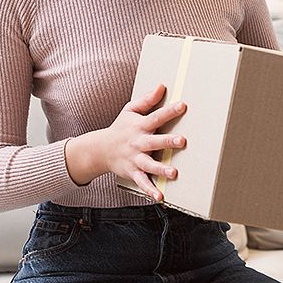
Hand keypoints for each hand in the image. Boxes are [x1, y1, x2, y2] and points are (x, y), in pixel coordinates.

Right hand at [64, 83, 186, 201]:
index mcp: (139, 126)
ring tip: (173, 173)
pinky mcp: (132, 173)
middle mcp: (138, 143)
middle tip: (181, 141)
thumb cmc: (120, 128)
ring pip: (149, 165)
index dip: (169, 111)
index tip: (183, 105)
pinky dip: (149, 190)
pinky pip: (142, 183)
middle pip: (154, 142)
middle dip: (167, 141)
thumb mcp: (130, 110)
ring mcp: (135, 159)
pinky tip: (160, 196)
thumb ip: (147, 100)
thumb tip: (162, 86)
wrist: (100, 150)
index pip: (156, 117)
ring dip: (161, 169)